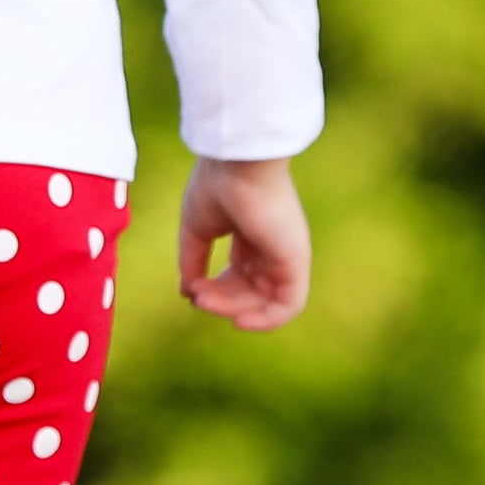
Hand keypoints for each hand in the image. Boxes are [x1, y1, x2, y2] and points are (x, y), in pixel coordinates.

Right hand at [178, 156, 310, 331]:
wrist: (236, 164)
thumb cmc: (216, 186)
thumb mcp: (195, 229)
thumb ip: (192, 261)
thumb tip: (188, 293)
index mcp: (251, 236)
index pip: (237, 277)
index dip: (214, 291)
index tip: (192, 289)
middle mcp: (272, 247)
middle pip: (249, 291)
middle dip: (220, 301)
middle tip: (197, 297)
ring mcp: (286, 254)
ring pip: (265, 301)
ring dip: (233, 309)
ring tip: (205, 301)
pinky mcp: (296, 260)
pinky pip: (289, 305)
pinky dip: (267, 320)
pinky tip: (239, 320)